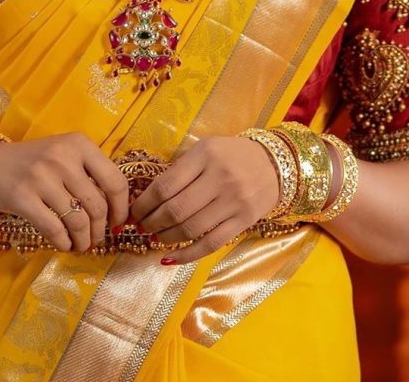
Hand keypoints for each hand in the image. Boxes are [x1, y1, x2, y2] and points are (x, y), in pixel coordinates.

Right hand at [0, 133, 129, 252]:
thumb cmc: (33, 163)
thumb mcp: (63, 154)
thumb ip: (88, 172)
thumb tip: (116, 209)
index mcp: (78, 143)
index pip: (114, 180)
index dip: (121, 207)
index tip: (118, 222)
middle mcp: (62, 157)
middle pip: (97, 205)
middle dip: (100, 230)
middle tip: (96, 239)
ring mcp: (41, 176)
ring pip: (78, 220)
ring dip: (83, 240)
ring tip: (81, 244)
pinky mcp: (23, 197)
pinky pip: (54, 229)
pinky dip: (64, 243)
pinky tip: (64, 244)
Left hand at [129, 136, 279, 264]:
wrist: (274, 164)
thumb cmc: (231, 155)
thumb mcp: (205, 149)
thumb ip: (181, 169)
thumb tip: (149, 198)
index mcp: (205, 155)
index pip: (166, 185)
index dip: (145, 203)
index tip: (134, 212)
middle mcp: (219, 177)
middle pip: (176, 210)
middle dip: (152, 223)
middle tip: (142, 227)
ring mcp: (233, 201)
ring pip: (191, 229)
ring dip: (166, 238)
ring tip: (155, 238)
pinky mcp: (243, 222)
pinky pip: (210, 244)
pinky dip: (187, 255)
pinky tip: (170, 259)